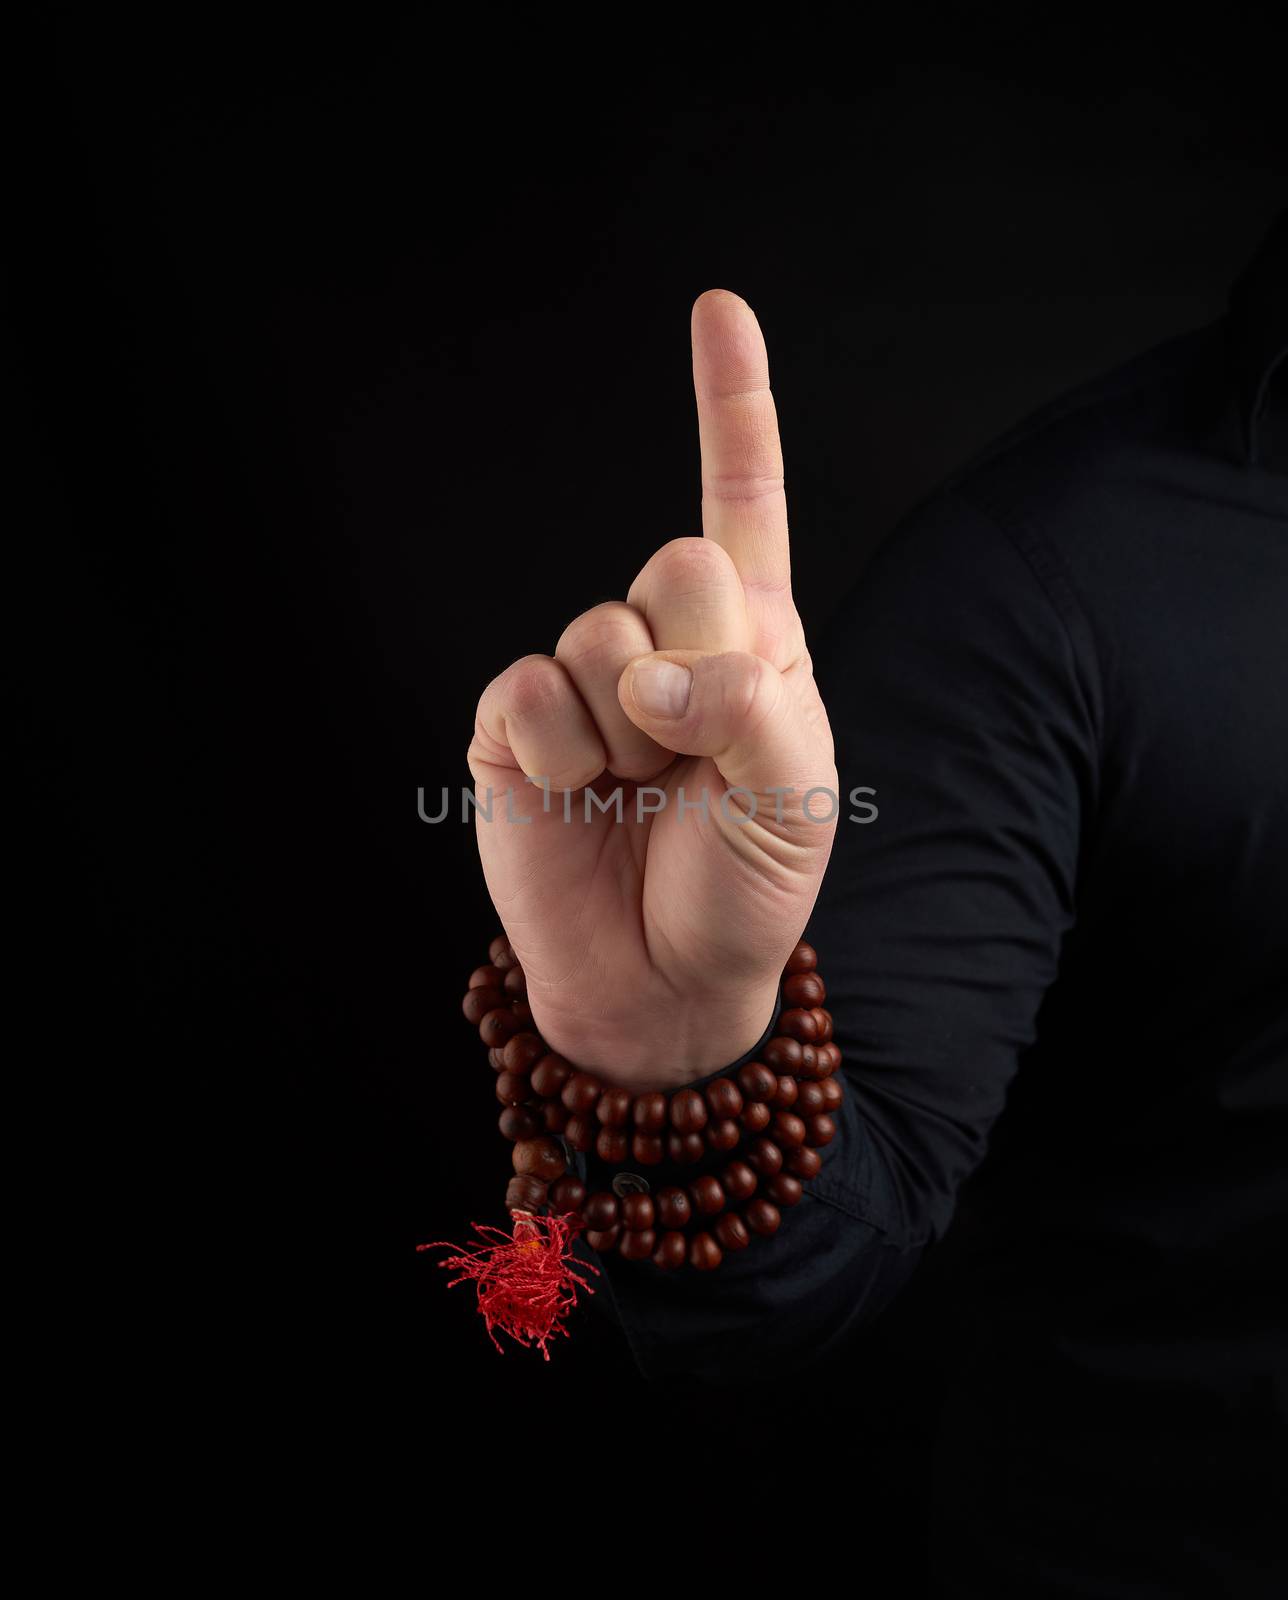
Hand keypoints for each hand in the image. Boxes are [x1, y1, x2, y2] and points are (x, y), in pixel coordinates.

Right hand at [468, 290, 837, 1090]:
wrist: (663, 980)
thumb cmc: (744, 885)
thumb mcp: (791, 793)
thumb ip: (747, 704)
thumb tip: (652, 669)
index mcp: (752, 641)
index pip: (742, 502)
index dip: (731, 406)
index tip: (715, 307)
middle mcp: (666, 644)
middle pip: (677, 562)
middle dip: (695, 657)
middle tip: (692, 743)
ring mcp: (586, 683)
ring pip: (598, 633)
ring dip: (629, 731)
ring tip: (634, 791)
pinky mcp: (517, 725)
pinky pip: (529, 690)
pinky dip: (561, 755)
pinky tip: (576, 797)